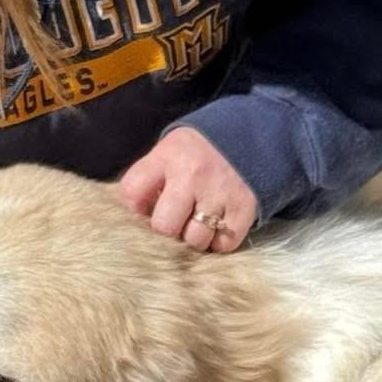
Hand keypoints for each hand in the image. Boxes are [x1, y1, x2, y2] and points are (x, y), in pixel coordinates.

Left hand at [119, 127, 257, 253]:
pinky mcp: (244, 208)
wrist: (250, 136)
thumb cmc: (197, 155)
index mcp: (167, 156)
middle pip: (164, 227)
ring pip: (195, 241)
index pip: (132, 192)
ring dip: (194, 240)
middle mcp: (192, 174)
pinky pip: (223, 245)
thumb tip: (137, 221)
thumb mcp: (169, 153)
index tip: (144, 213)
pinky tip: (217, 226)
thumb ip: (150, 180)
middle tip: (174, 225)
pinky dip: (218, 242)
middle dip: (167, 232)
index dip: (134, 210)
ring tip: (197, 225)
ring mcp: (219, 192)